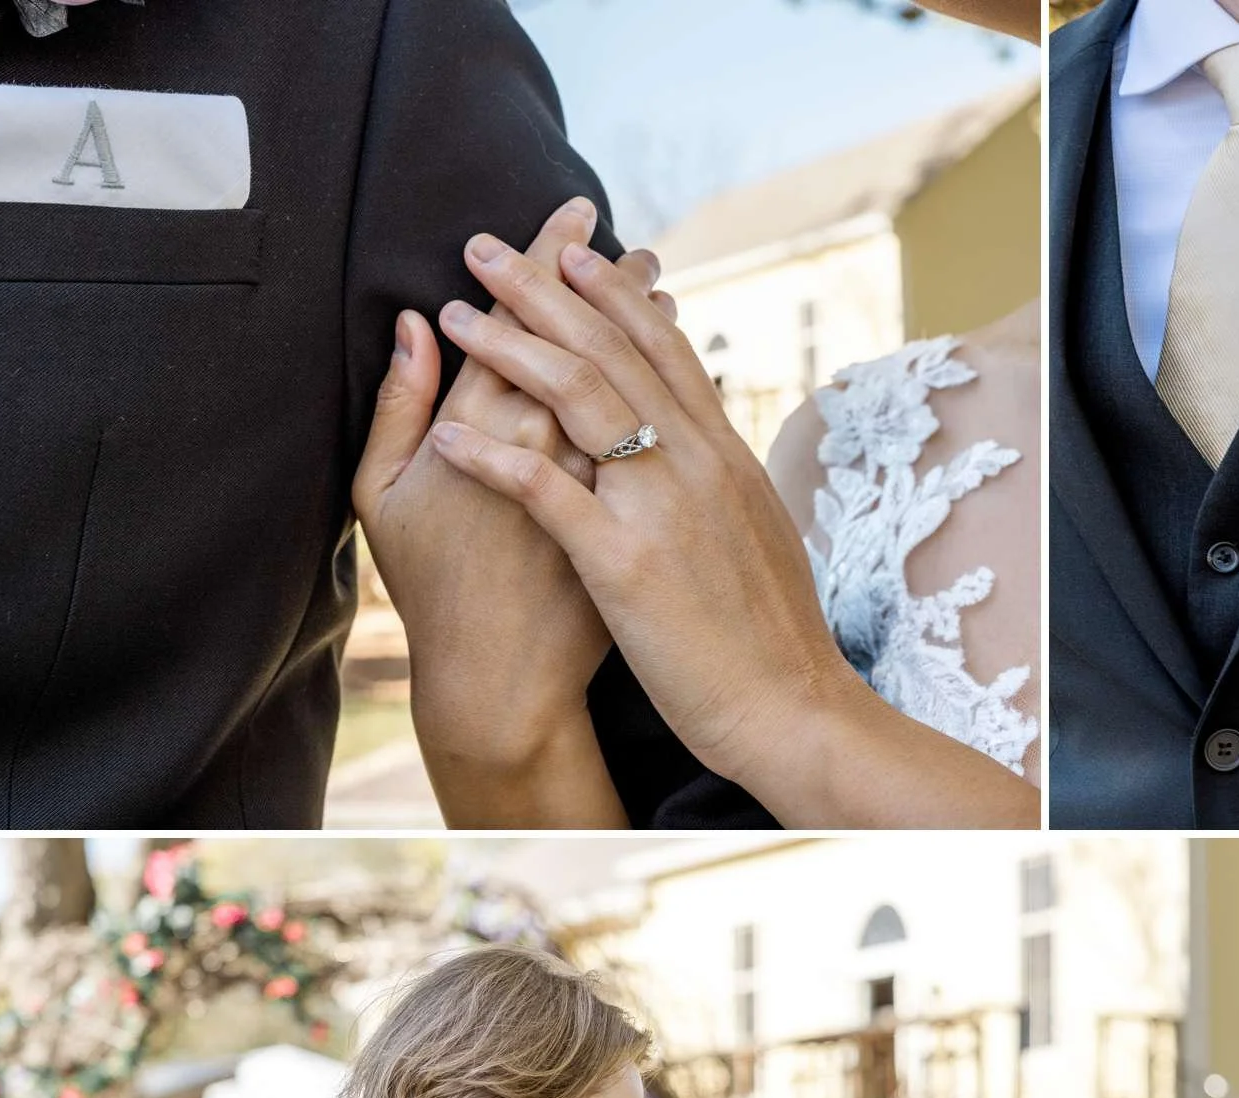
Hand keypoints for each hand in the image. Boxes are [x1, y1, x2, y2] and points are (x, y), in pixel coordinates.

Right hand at [352, 199, 614, 791]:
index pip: (519, 325)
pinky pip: (661, 438)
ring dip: (641, 325)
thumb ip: (397, 405)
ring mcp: (601, 487)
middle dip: (599, 281)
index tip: (566, 216)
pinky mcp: (638, 521)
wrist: (506, 682)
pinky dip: (668, 388)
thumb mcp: (384, 500)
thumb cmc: (433, 591)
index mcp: (480, 434)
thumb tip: (416, 324)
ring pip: (632, 382)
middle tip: (616, 236)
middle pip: (584, 342)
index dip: (542, 265)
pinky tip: (676, 360)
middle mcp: (548, 451)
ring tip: (653, 279)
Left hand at [424, 230, 866, 785]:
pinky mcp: (624, 561)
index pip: (664, 348)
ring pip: (577, 396)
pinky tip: (446, 435)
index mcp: (723, 456)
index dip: (612, 292)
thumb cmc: (773, 640)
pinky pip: (546, 490)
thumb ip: (725, 482)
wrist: (793, 709)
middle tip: (484, 247)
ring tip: (454, 313)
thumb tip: (706, 445)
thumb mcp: (759, 537)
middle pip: (611, 350)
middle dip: (542, 289)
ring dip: (507, 347)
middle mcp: (695, 463)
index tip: (570, 252)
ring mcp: (660, 507)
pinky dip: (491, 456)